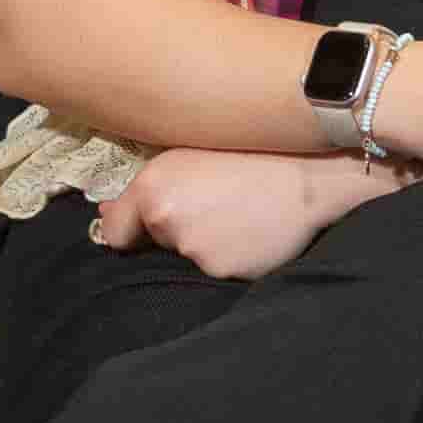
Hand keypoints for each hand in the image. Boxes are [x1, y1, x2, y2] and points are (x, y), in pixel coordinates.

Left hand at [94, 149, 395, 278]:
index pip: (114, 230)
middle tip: (214, 206)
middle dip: (174, 231)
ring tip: (240, 215)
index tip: (140, 226)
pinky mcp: (223, 271)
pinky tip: (253, 233)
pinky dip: (230, 257)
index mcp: (153, 188)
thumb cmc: (254, 152)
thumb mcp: (193, 150)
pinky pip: (216, 269)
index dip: (129, 228)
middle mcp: (167, 222)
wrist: (310, 174)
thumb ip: (151, 183)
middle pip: (156, 243)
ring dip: (206, 243)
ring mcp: (196, 251)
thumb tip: (112, 210)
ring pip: (188, 257)